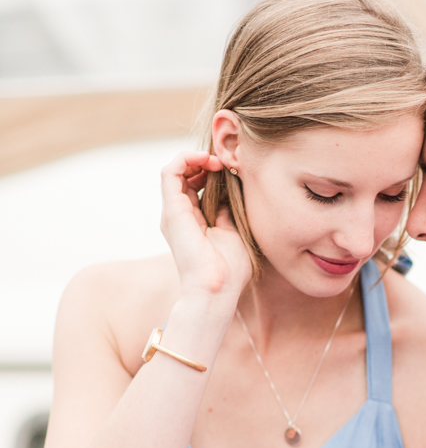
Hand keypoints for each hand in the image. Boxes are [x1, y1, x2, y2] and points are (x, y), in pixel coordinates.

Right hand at [160, 151, 251, 306]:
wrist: (217, 288)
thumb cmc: (229, 270)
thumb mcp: (233, 232)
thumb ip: (227, 212)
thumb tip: (229, 192)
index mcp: (192, 222)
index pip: (193, 186)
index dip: (209, 172)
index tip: (230, 171)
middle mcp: (178, 215)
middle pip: (183, 176)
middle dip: (203, 162)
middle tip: (224, 163)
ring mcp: (173, 212)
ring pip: (174, 170)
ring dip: (195, 158)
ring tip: (216, 160)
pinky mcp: (172, 210)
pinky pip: (169, 172)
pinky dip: (186, 159)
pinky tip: (207, 160)